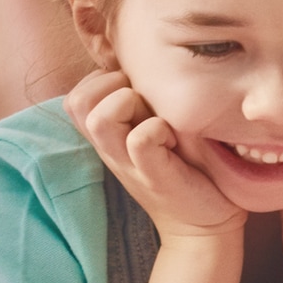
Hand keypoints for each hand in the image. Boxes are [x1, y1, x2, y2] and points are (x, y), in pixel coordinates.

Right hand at [69, 68, 240, 241]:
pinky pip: (140, 139)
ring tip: (155, 118)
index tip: (136, 93)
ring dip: (129, 104)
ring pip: (100, 118)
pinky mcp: (153, 176)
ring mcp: (128, 164)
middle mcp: (109, 149)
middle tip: (144, 102)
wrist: (205, 223)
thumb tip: (144, 59)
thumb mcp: (155, 128)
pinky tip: (173, 139)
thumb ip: (142, 101)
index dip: (105, 81)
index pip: (77, 94)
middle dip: (113, 86)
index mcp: (106, 137)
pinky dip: (157, 129)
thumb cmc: (185, 166)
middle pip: (78, 100)